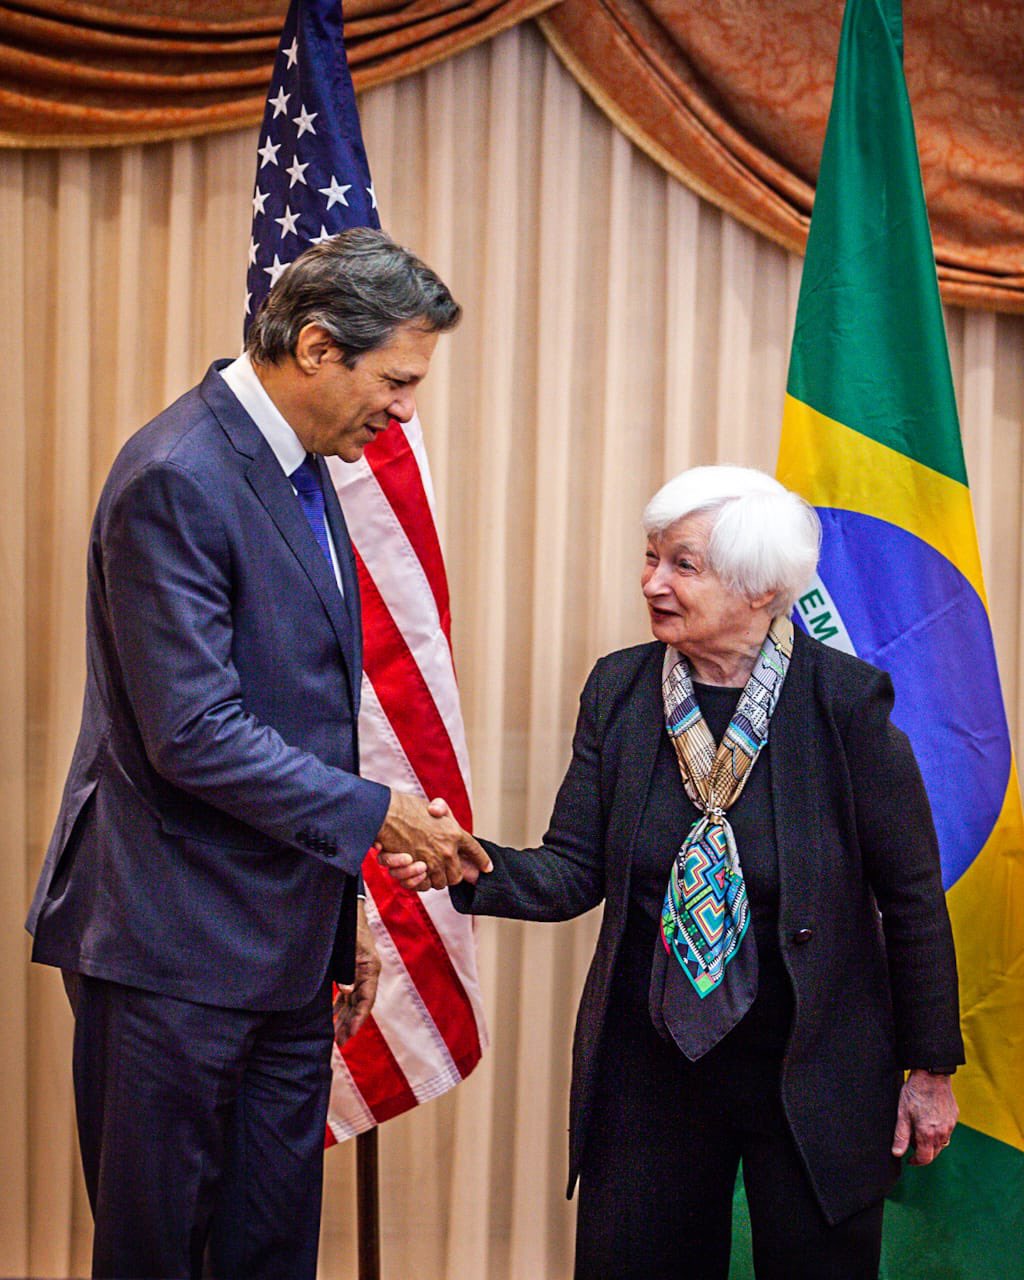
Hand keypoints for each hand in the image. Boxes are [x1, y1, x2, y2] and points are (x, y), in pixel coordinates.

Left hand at [333, 899, 380, 1047]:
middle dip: (350, 1024)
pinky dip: (342, 1004)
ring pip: (354, 999)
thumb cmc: (348, 924)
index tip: (348, 1036)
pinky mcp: (352, 967)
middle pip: (360, 1004)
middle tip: (339, 1043)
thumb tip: (347, 993)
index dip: (358, 1020)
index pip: (366, 1001)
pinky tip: (334, 1014)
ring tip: (336, 1035)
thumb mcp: (348, 947)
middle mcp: (368, 971)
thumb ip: (347, 971)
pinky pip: (349, 991)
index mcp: (370, 968)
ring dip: (345, 1016)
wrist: (347, 905)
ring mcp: (360, 970)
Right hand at [375, 791, 490, 890]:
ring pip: (441, 883)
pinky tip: (416, 872)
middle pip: (456, 875)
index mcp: (454, 833)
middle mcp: (447, 850)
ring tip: (427, 869)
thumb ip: (440, 810)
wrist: (386, 814)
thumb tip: (439, 810)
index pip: (475, 851)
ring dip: (434, 878)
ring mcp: (433, 862)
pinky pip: (424, 886)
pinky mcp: (417, 870)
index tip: (487, 868)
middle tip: (443, 868)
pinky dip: (420, 882)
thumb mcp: (429, 805)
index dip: (482, 860)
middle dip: (450, 874)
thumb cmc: (405, 807)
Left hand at [891, 1070, 958, 1164]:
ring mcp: (950, 1125)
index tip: (909, 1160)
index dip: (916, 1161)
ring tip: (920, 1132)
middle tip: (912, 1145)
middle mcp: (942, 1133)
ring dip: (931, 1143)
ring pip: (942, 1143)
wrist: (931, 1076)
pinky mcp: (954, 1117)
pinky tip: (930, 1122)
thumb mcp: (902, 1113)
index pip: (925, 1158)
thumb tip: (897, 1154)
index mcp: (927, 1133)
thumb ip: (901, 1136)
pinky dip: (939, 1133)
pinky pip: (947, 1132)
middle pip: (934, 1153)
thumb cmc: (915, 1093)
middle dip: (923, 1153)